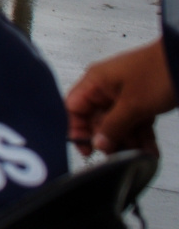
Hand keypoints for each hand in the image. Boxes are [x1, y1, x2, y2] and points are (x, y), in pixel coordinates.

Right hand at [67, 40, 174, 154]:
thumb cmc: (157, 74)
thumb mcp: (133, 105)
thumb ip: (113, 126)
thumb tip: (97, 144)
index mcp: (95, 82)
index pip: (74, 108)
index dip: (77, 129)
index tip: (88, 150)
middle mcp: (106, 88)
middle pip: (97, 119)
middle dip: (109, 139)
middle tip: (120, 156)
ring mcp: (124, 95)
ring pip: (119, 124)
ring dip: (129, 141)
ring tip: (140, 156)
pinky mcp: (140, 101)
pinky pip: (135, 122)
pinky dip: (142, 136)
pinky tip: (150, 151)